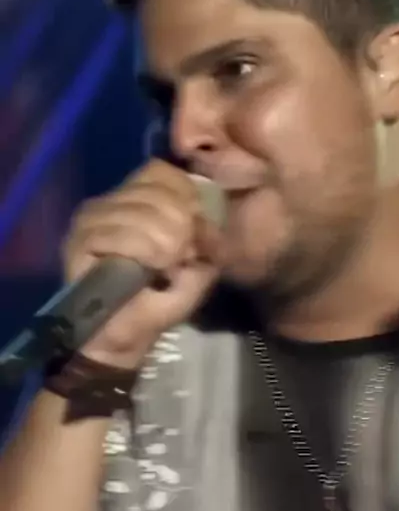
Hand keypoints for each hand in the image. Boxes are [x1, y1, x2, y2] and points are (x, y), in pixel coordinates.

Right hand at [62, 161, 220, 368]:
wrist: (125, 338)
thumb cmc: (160, 299)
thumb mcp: (199, 266)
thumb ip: (208, 237)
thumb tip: (204, 217)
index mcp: (139, 199)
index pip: (163, 172)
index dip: (186, 197)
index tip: (194, 231)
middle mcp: (111, 201)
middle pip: (157, 191)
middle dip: (180, 225)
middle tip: (180, 257)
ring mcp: (91, 219)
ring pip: (140, 211)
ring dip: (163, 243)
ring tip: (165, 267)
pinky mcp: (78, 241)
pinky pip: (118, 232)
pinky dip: (142, 250)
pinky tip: (150, 268)